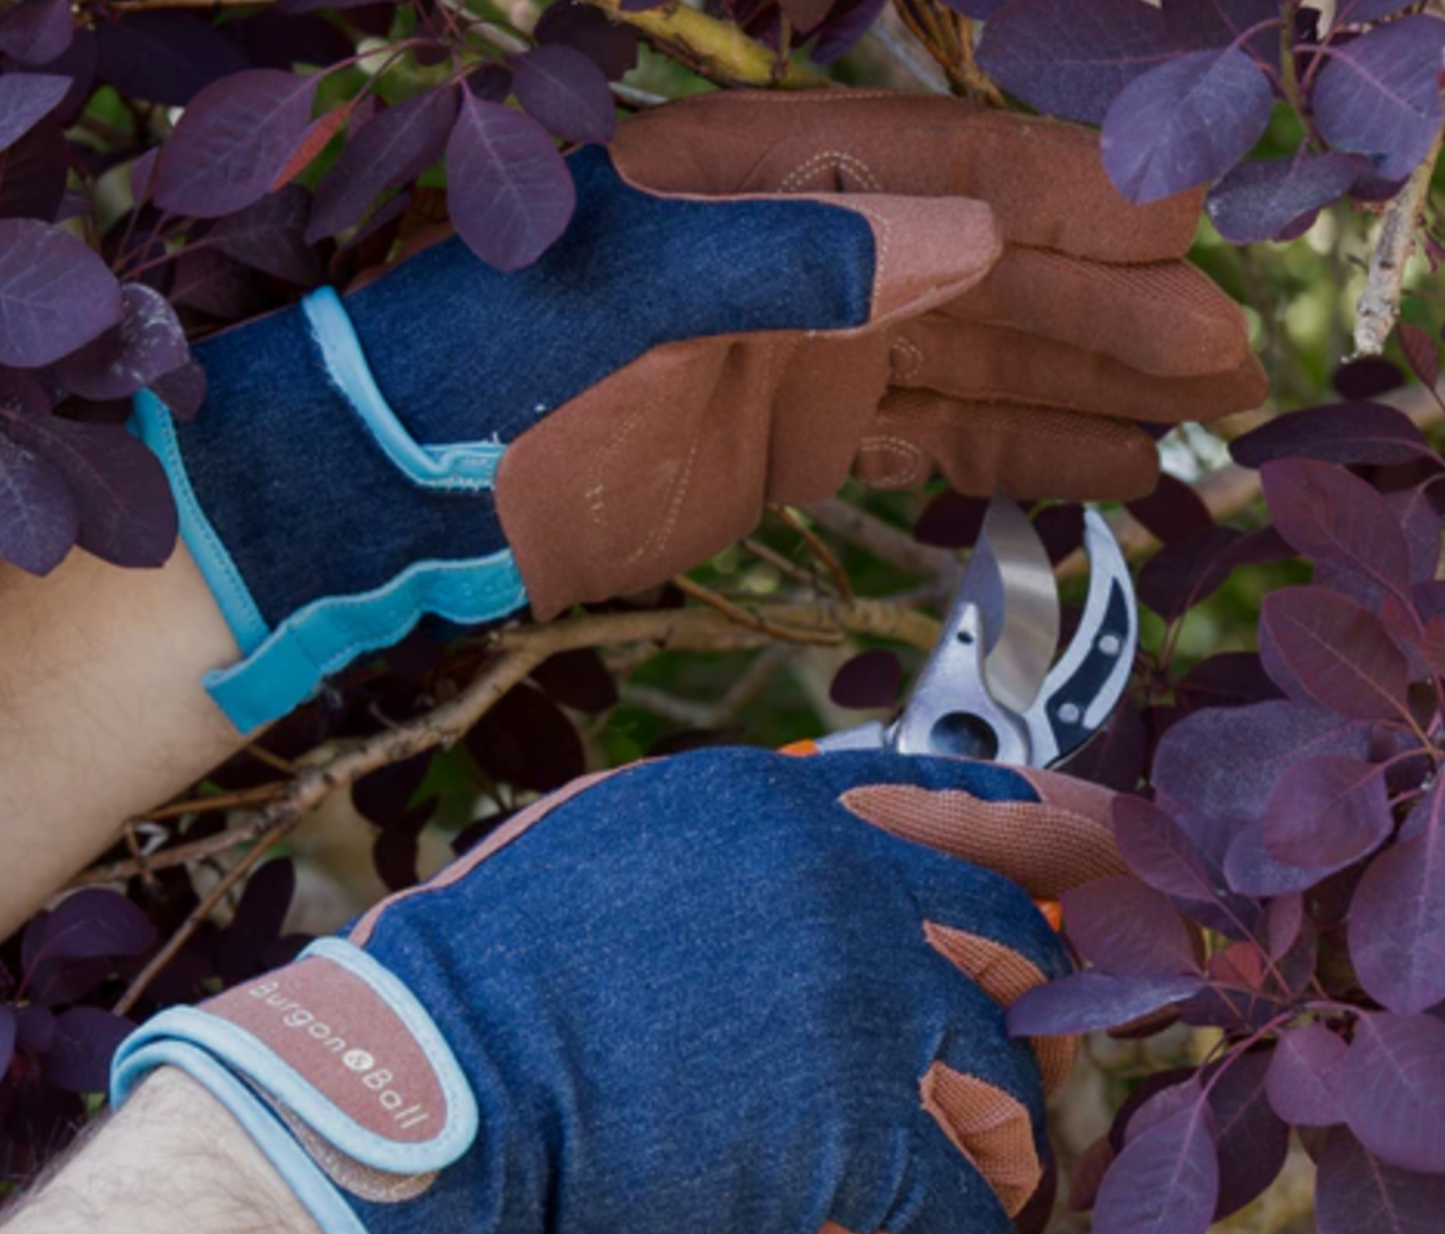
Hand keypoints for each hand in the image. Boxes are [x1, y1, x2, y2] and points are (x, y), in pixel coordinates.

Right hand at [111, 748, 1123, 1233]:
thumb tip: (820, 877)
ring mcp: (860, 1009)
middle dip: (1046, 1016)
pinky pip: (963, 1216)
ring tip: (962, 1204)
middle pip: (1019, 948)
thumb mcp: (621, 850)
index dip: (1063, 834)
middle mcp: (844, 889)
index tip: (1124, 860)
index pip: (969, 804)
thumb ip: (742, 854)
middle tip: (1046, 1066)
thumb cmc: (492, 974)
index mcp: (784, 808)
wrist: (424, 1086)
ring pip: (1009, 1088)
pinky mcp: (855, 1139)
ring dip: (1000, 1156)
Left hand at [135, 92, 1263, 733]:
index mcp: (774, 187)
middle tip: (1234, 368)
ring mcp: (808, 358)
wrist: (402, 500)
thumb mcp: (630, 302)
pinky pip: (930, 447)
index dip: (1086, 208)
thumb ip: (796, 263)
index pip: (960, 180)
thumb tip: (972, 238)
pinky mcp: (794, 447)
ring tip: (1196, 427)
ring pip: (979, 368)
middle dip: (1117, 319)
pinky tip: (1093, 475)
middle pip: (996, 279)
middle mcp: (809, 258)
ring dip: (1086, 396)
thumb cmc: (486, 380)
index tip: (1197, 243)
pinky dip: (1012, 460)